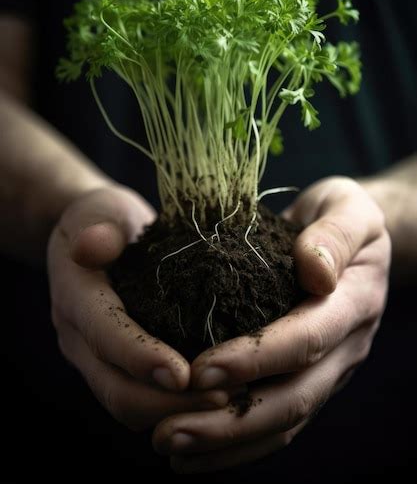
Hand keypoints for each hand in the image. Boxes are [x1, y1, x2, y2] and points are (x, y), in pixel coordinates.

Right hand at [48, 184, 230, 430]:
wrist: (94, 236)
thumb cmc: (105, 219)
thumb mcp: (100, 210)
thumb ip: (98, 227)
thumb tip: (91, 246)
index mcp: (74, 296)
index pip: (104, 334)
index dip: (140, 357)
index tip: (183, 374)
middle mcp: (79, 337)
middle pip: (116, 388)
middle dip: (167, 402)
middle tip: (224, 399)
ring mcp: (94, 357)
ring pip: (127, 405)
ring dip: (175, 412)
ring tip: (227, 404)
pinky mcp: (114, 366)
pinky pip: (140, 400)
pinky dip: (174, 408)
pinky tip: (215, 398)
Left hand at [153, 176, 390, 472]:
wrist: (357, 238)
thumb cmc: (342, 214)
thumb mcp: (348, 206)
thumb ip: (335, 233)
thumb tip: (315, 271)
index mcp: (353, 302)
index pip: (306, 339)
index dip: (256, 358)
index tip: (199, 371)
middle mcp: (345, 346)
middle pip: (294, 397)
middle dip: (233, 421)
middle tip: (170, 432)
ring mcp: (330, 367)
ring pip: (285, 419)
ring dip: (229, 441)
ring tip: (171, 446)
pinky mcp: (311, 376)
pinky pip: (279, 419)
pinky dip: (239, 441)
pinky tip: (195, 450)